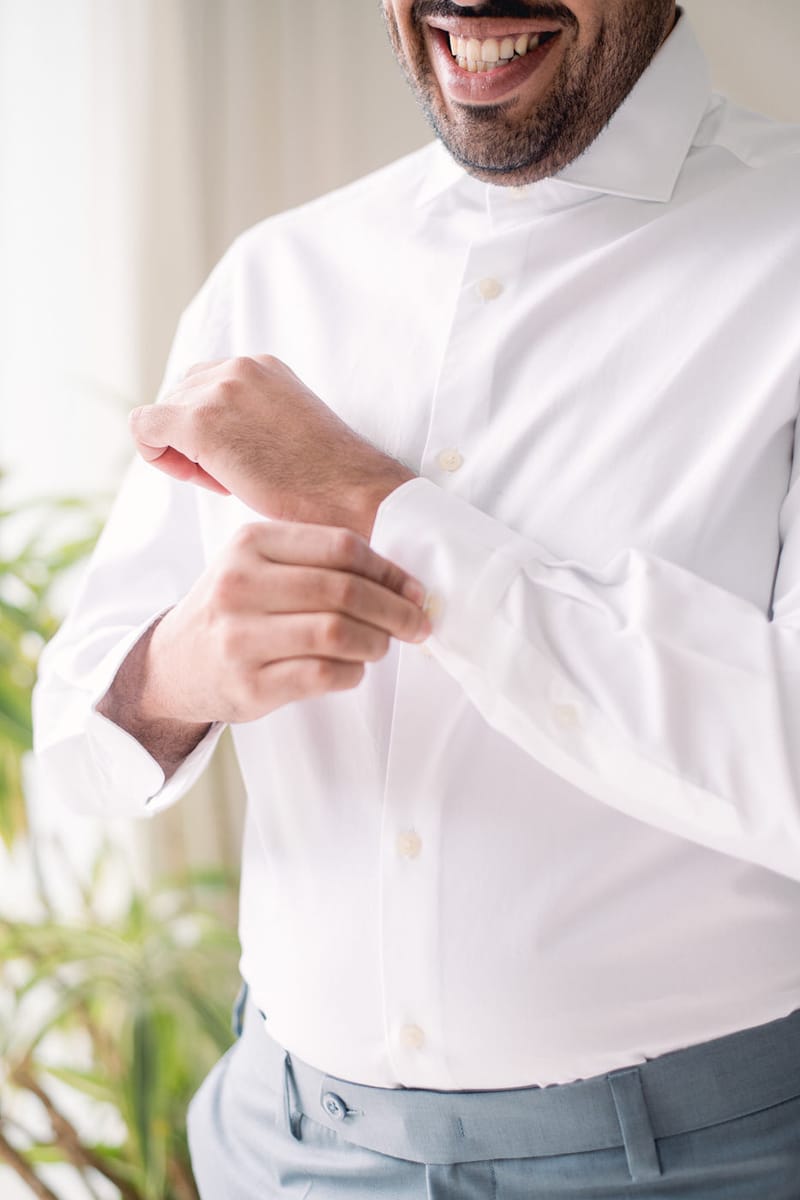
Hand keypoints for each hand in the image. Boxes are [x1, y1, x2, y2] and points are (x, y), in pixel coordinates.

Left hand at [129, 355, 415, 537]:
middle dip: (194, 440)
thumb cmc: (328, 478)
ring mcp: (218, 390)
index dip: (212, 427)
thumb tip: (218, 438)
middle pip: (179, 398)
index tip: (243, 458)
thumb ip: (253, 416)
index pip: (205, 385)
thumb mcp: (290, 426)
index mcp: (262, 366)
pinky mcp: (199, 422)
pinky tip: (201, 477)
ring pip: (162, 416)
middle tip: (234, 475)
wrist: (353, 493)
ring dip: (183, 452)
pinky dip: (158, 455)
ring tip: (228, 479)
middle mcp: (237, 366)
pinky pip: (144, 429)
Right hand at [139, 520, 429, 728]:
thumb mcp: (259, 565)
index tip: (413, 590)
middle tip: (416, 623)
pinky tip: (352, 669)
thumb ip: (317, 562)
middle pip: (345, 591)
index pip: (341, 547)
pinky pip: (323, 674)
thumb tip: (402, 582)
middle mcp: (239, 585)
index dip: (389, 571)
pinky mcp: (248, 685)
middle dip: (395, 610)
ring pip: (337, 633)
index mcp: (250, 543)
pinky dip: (352, 672)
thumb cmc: (235, 609)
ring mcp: (240, 637)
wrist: (174, 664)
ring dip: (376, 642)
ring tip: (382, 646)